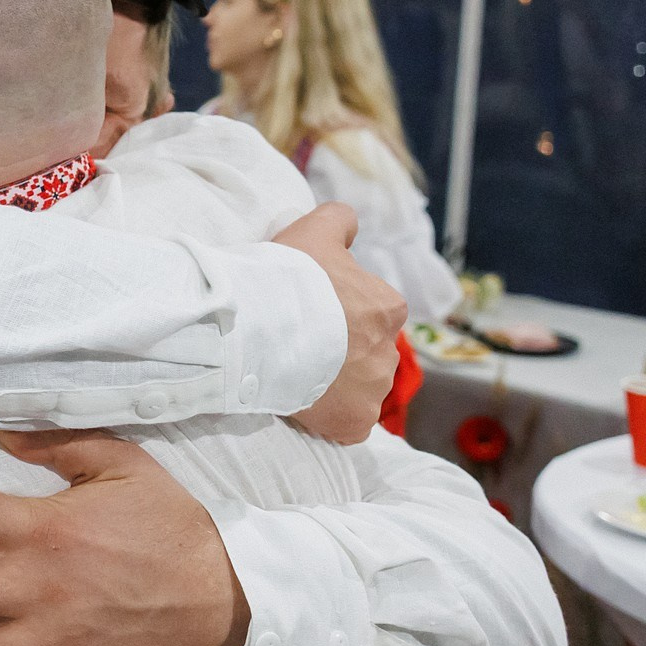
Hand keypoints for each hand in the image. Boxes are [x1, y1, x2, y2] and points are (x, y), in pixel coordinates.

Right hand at [272, 204, 404, 444]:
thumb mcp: (313, 230)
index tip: (306, 316)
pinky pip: (347, 425)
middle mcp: (390, 351)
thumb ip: (339, 221)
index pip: (368, 314)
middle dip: (340, 353)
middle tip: (297, 347)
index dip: (336, 315)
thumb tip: (349, 224)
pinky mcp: (353, 423)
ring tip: (294, 375)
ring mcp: (373, 391)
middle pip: (365, 354)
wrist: (256, 323)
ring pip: (357, 389)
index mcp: (387, 307)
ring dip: (334, 386)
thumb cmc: (286, 276)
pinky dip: (330, 419)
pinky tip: (303, 404)